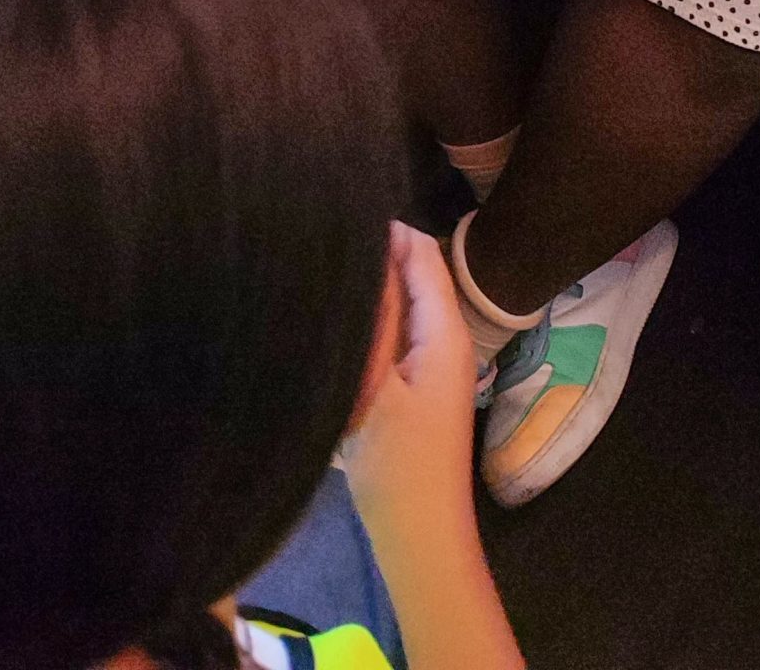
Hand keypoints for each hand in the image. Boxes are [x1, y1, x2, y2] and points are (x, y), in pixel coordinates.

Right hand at [339, 224, 479, 536]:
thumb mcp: (375, 388)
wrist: (419, 540)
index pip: (421, 250)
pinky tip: (333, 324)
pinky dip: (369, 322)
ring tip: (315, 277)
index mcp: (444, 331)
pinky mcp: (414, 387)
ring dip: (368, 290)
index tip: (329, 219)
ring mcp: (431, 364)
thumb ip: (373, 318)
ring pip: (400, 303)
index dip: (382, 229)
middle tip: (314, 247)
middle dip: (372, 257)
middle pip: (412, 273)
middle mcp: (445, 338)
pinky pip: (394, 333)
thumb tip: (363, 250)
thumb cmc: (399, 465)